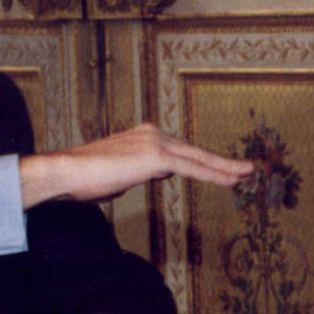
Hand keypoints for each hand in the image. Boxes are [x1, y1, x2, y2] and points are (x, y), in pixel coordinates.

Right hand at [18, 124, 256, 206]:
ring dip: (226, 168)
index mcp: (144, 136)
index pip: (182, 151)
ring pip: (199, 158)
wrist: (65, 172)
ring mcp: (155, 143)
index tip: (224, 168)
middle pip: (195, 152)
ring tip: (248, 173)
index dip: (205, 161)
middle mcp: (153, 134)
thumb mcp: (119, 173)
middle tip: (247, 168)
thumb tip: (156, 173)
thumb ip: (141, 171)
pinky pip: (193, 168)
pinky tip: (233, 179)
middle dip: (222, 162)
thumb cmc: (84, 178)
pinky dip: (216, 173)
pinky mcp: (156, 158)